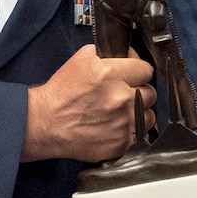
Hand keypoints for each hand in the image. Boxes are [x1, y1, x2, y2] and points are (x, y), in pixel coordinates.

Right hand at [24, 46, 155, 161]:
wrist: (46, 123)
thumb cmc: (60, 93)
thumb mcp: (79, 60)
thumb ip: (106, 54)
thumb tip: (125, 54)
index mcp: (112, 74)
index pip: (145, 69)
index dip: (138, 72)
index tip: (133, 76)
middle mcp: (122, 98)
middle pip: (150, 93)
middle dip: (139, 92)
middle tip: (125, 95)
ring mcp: (124, 123)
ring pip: (149, 116)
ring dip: (139, 114)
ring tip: (123, 113)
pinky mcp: (121, 143)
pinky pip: (139, 135)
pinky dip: (131, 132)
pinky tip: (116, 127)